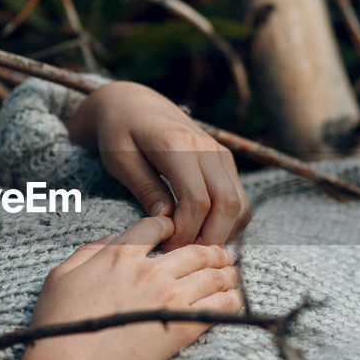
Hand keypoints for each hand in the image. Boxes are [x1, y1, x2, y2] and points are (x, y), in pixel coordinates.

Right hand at [0, 216, 241, 359]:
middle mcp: (149, 270)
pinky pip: (218, 306)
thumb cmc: (58, 325)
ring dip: (226, 273)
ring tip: (233, 276)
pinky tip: (234, 300)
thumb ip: (87, 251)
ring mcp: (169, 297)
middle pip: (194, 251)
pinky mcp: (182, 326)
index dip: (170, 225)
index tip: (177, 232)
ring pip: (212, 276)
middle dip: (213, 250)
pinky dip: (231, 300)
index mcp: (120, 254)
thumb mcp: (61, 277)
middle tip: (223, 254)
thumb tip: (109, 238)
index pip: (155, 225)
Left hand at [65, 81, 250, 249]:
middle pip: (228, 204)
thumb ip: (145, 188)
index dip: (186, 233)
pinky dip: (228, 221)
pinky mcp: (224, 161)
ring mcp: (220, 153)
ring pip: (239, 204)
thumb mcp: (120, 160)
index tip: (166, 250)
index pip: (198, 201)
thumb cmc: (120, 132)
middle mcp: (206, 148)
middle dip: (209, 238)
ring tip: (191, 246)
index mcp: (177, 145)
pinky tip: (202, 231)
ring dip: (222, 232)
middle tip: (182, 256)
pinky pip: (239, 199)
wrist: (133, 103)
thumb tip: (167, 220)